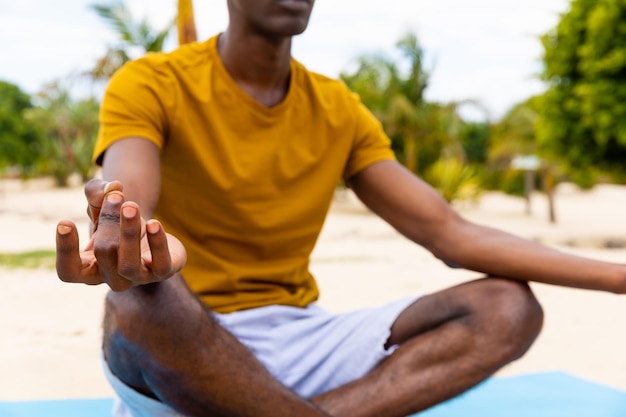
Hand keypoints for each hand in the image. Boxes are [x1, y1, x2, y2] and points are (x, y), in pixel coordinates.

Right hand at [56, 180, 186, 290]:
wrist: (151, 236)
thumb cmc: (117, 224)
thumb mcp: (101, 206)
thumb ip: (97, 193)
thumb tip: (112, 187)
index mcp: (89, 269)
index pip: (68, 271)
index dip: (65, 251)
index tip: (65, 222)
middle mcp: (112, 278)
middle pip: (104, 253)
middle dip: (109, 221)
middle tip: (116, 197)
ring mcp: (138, 278)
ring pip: (129, 264)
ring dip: (128, 233)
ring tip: (130, 206)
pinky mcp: (163, 272)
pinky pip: (160, 264)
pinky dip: (157, 244)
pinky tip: (154, 223)